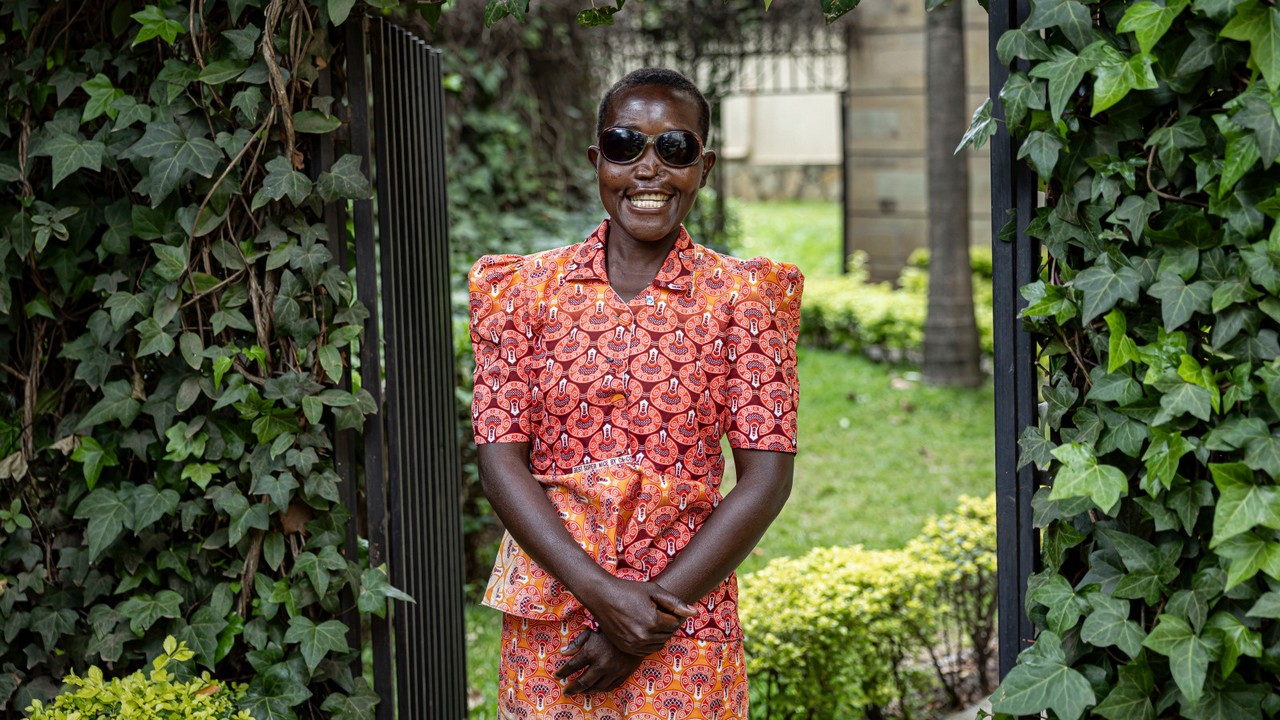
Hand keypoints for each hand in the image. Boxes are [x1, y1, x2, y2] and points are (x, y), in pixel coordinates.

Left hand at [555, 630, 645, 693]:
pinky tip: (596, 688)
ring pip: (597, 687)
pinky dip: (602, 689)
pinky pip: (611, 686)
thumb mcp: (591, 631)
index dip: (562, 672)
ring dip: (587, 691)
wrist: (636, 630)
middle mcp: (602, 664)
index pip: (572, 666)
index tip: (557, 676)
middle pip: (583, 682)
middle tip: (566, 691)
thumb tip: (563, 653)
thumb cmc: (611, 629)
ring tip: (580, 691)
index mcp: (592, 652)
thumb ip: (577, 643)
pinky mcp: (624, 674)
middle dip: (572, 688)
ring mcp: (614, 671)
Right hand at [580, 578, 694, 655]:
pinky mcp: (627, 648)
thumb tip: (694, 612)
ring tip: (649, 619)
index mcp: (653, 621)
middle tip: (654, 611)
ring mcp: (634, 645)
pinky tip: (642, 628)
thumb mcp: (654, 591)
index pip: (676, 623)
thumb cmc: (628, 591)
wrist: (602, 597)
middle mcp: (644, 637)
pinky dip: (649, 641)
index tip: (662, 606)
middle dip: (666, 624)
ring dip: (659, 634)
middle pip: (668, 634)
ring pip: (659, 644)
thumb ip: (675, 602)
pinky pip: (647, 650)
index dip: (672, 614)